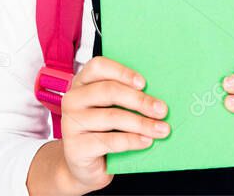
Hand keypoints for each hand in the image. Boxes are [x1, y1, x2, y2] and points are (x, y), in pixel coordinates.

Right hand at [58, 55, 170, 192]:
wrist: (83, 167)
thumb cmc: (101, 131)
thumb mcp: (108, 108)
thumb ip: (123, 96)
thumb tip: (154, 95)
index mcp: (81, 82)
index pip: (98, 66)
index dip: (122, 72)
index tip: (144, 83)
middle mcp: (72, 99)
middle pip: (108, 91)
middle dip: (139, 100)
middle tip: (162, 109)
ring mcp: (71, 123)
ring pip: (112, 117)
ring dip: (141, 123)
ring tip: (161, 129)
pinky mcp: (76, 148)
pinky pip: (110, 141)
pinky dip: (133, 140)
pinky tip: (146, 141)